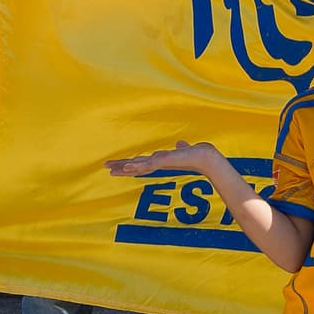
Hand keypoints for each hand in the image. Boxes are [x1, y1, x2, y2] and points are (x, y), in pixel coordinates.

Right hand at [105, 140, 221, 177]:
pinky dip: (137, 165)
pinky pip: (148, 164)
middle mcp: (159, 164)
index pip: (142, 163)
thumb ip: (182, 148)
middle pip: (136, 166)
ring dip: (125, 167)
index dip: (130, 164)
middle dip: (121, 167)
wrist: (207, 158)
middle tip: (106, 168)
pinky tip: (128, 166)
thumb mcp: (188, 150)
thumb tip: (181, 143)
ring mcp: (161, 163)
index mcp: (162, 161)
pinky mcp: (165, 161)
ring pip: (139, 166)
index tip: (118, 166)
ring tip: (112, 169)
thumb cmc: (199, 155)